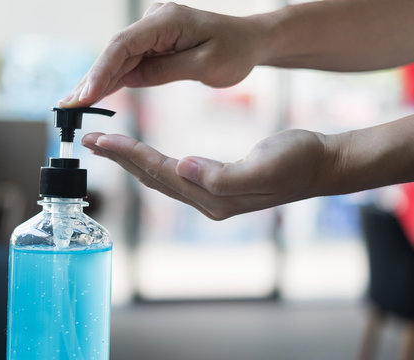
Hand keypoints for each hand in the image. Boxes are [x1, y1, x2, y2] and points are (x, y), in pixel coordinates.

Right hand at [59, 2, 261, 106]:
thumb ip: (165, 70)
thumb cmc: (234, 51)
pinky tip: (95, 94)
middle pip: (115, 51)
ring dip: (97, 81)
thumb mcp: (204, 64)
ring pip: (119, 58)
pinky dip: (114, 80)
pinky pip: (131, 62)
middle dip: (91, 79)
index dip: (101, 70)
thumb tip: (129, 78)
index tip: (85, 95)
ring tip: (73, 104)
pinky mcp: (156, 44)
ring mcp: (153, 32)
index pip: (124, 45)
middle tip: (67, 105)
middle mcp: (155, 22)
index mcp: (166, 20)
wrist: (250, 41)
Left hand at [82, 129, 333, 219]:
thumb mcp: (264, 166)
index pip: (162, 173)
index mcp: (216, 196)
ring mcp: (213, 196)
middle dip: (122, 159)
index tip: (103, 140)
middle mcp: (209, 200)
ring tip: (109, 146)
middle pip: (155, 179)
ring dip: (133, 162)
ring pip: (162, 179)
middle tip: (92, 142)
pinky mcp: (217, 186)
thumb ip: (221, 174)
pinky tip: (144, 157)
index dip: (131, 156)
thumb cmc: (297, 161)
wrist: (321, 165)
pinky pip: (175, 177)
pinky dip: (153, 164)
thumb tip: (182, 167)